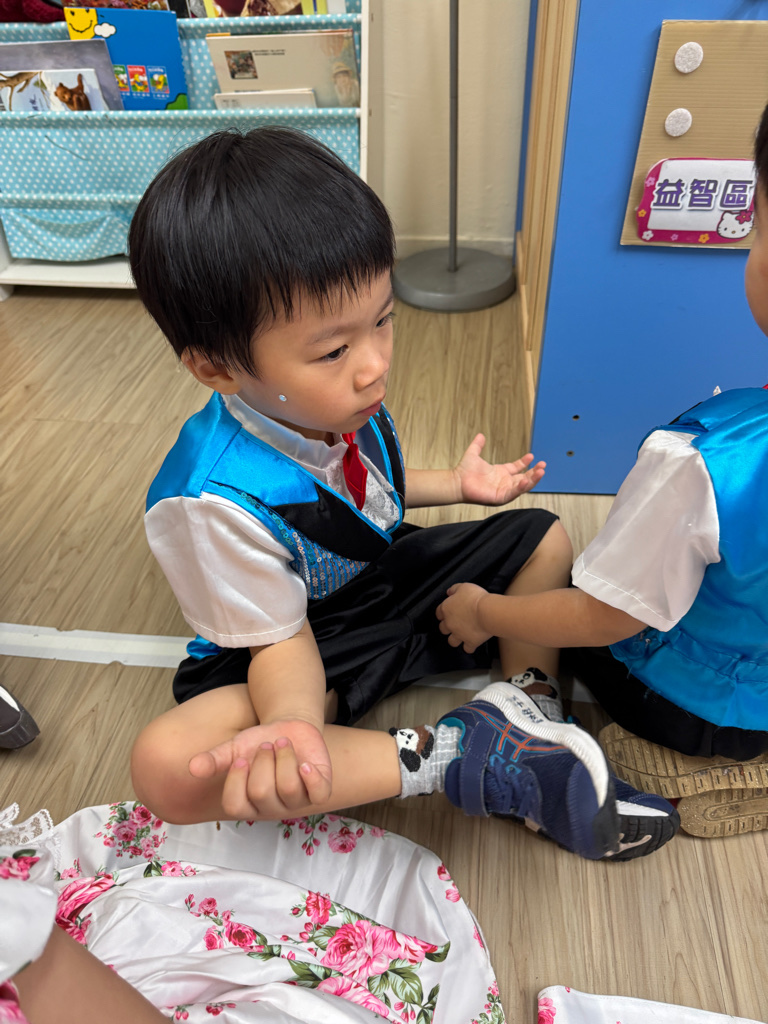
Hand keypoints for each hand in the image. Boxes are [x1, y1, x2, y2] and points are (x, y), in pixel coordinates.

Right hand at [189, 719, 332, 819]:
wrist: (288, 727)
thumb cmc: (258, 743)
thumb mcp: (234, 748)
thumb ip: (214, 759)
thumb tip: (193, 767)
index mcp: (248, 804)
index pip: (235, 804)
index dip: (236, 779)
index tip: (242, 756)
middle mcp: (272, 808)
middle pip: (262, 792)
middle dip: (263, 760)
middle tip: (266, 745)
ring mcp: (297, 801)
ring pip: (289, 788)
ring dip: (284, 758)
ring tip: (282, 743)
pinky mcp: (319, 790)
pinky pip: (319, 795)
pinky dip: (312, 779)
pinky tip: (306, 765)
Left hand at [436, 582, 491, 653]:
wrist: (487, 612)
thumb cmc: (475, 598)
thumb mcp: (464, 587)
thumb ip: (454, 589)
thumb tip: (449, 592)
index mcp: (446, 609)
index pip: (438, 613)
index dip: (442, 613)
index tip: (447, 612)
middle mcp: (450, 624)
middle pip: (443, 629)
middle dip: (447, 627)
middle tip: (455, 624)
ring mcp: (459, 635)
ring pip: (452, 641)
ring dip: (456, 639)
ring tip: (462, 636)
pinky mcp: (470, 642)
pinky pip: (467, 649)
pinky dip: (470, 647)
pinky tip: (472, 643)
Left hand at [454, 434, 544, 504]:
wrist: (456, 482)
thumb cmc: (464, 471)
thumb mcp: (473, 454)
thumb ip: (478, 445)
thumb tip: (480, 435)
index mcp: (501, 472)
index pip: (517, 468)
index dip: (525, 462)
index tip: (532, 456)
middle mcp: (504, 482)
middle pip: (524, 478)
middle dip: (535, 472)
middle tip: (543, 465)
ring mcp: (503, 490)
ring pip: (522, 486)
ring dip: (533, 480)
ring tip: (541, 471)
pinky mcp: (500, 497)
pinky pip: (513, 493)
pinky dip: (521, 488)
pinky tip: (526, 481)